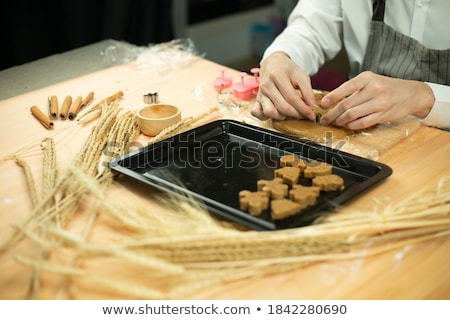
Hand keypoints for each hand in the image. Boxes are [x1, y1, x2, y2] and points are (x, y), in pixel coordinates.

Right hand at [251, 52, 316, 120]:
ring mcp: (260, 93)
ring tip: (290, 113)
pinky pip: (256, 112)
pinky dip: (264, 117)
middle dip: (296, 115)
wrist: (273, 64)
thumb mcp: (301, 76)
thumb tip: (312, 108)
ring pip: (269, 112)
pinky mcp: (257, 99)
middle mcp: (267, 85)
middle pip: (282, 107)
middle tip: (304, 115)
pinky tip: (275, 114)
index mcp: (277, 75)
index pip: (292, 98)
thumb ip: (308, 92)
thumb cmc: (288, 70)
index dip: (303, 109)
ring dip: (281, 117)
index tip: (311, 115)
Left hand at [320, 71, 434, 129]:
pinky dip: (351, 125)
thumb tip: (332, 100)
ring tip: (334, 122)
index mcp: (368, 78)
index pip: (346, 87)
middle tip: (324, 119)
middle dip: (332, 114)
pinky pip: (362, 123)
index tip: (323, 104)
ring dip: (340, 121)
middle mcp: (374, 89)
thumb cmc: (386, 87)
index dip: (332, 96)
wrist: (411, 93)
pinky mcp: (383, 115)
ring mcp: (379, 103)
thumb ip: (354, 89)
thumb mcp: (371, 81)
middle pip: (347, 104)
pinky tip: (347, 125)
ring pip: (353, 115)